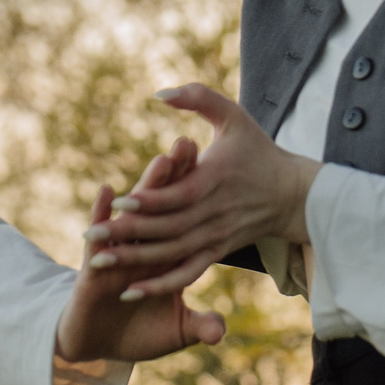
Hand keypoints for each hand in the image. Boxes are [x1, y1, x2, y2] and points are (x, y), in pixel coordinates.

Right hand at [56, 141, 226, 362]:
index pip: (182, 221)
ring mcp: (118, 258)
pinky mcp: (93, 271)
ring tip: (163, 161)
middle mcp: (142, 251)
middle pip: (161, 209)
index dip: (194, 194)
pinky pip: (101, 240)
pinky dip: (102, 215)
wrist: (95, 349)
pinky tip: (108, 190)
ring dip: (147, 191)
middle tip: (189, 144)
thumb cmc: (135, 336)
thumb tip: (221, 331)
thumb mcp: (175, 334)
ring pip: (136, 219)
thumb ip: (198, 327)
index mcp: (164, 259)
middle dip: (175, 180)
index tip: (213, 164)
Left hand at [83, 84, 322, 299]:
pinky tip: (131, 290)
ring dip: (135, 261)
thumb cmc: (258, 149)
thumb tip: (159, 93)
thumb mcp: (234, 115)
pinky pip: (188, 273)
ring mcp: (216, 236)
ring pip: (173, 253)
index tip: (118, 201)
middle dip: (129, 234)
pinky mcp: (217, 251)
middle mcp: (214, 212)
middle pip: (168, 229)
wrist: (293, 194)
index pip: (179, 194)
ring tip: (99, 263)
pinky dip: (161, 284)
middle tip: (91, 237)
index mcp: (215, 179)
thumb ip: (198, 98)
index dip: (150, 200)